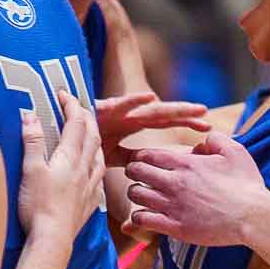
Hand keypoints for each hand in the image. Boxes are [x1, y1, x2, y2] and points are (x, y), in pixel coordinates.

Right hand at [18, 95, 104, 235]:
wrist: (52, 239)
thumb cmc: (38, 205)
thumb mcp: (30, 170)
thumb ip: (32, 141)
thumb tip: (29, 115)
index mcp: (70, 157)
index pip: (75, 123)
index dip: (71, 105)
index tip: (63, 93)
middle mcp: (84, 168)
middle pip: (91, 135)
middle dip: (86, 117)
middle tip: (78, 107)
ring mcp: (89, 186)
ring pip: (98, 155)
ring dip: (94, 138)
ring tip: (89, 133)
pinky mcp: (89, 202)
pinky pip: (99, 176)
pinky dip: (96, 164)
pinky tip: (93, 169)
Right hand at [95, 91, 210, 165]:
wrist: (60, 136)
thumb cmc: (85, 141)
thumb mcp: (113, 155)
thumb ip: (131, 159)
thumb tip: (149, 171)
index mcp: (134, 125)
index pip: (165, 125)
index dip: (186, 125)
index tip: (209, 130)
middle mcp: (130, 116)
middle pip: (164, 116)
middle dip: (186, 117)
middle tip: (208, 120)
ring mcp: (119, 112)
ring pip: (150, 109)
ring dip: (172, 109)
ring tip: (194, 109)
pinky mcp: (103, 109)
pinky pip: (120, 103)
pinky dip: (134, 100)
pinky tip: (150, 97)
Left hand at [124, 132, 267, 246]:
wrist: (254, 217)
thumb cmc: (246, 185)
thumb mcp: (235, 152)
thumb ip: (215, 140)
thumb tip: (203, 140)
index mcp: (186, 164)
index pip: (147, 154)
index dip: (141, 157)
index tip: (144, 162)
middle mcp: (175, 183)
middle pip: (135, 172)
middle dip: (134, 172)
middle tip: (140, 177)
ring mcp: (173, 206)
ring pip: (136, 195)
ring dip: (136, 194)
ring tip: (144, 196)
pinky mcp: (176, 227)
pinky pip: (143, 220)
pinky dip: (139, 217)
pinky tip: (147, 217)